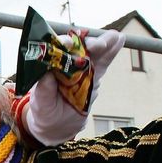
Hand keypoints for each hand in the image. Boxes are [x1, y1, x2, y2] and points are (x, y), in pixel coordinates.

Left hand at [21, 30, 124, 145]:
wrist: (57, 125)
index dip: (63, 44)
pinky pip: (103, 63)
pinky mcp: (94, 77)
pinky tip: (120, 40)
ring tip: (114, 37)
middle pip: (79, 47)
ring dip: (104, 43)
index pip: (58, 49)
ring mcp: (82, 69)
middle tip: (96, 44)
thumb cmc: (45, 110)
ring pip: (94, 53)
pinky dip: (112, 51)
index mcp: (52, 64)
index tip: (68, 43)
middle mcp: (67, 63)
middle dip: (88, 43)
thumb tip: (47, 72)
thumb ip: (44, 88)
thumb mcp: (41, 102)